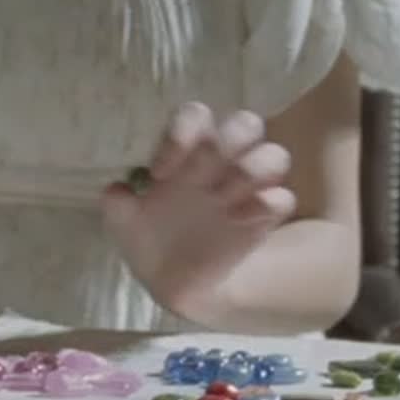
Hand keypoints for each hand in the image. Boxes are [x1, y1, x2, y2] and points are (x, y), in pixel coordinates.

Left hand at [101, 102, 296, 320]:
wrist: (174, 282)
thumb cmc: (151, 239)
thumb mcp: (125, 226)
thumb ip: (117, 206)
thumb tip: (116, 189)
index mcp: (187, 153)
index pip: (195, 117)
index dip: (182, 134)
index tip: (160, 173)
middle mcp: (222, 163)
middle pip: (246, 124)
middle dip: (230, 140)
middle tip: (204, 175)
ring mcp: (247, 188)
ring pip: (274, 155)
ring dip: (252, 169)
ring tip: (223, 198)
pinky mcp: (265, 218)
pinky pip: (283, 199)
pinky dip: (267, 204)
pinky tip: (239, 220)